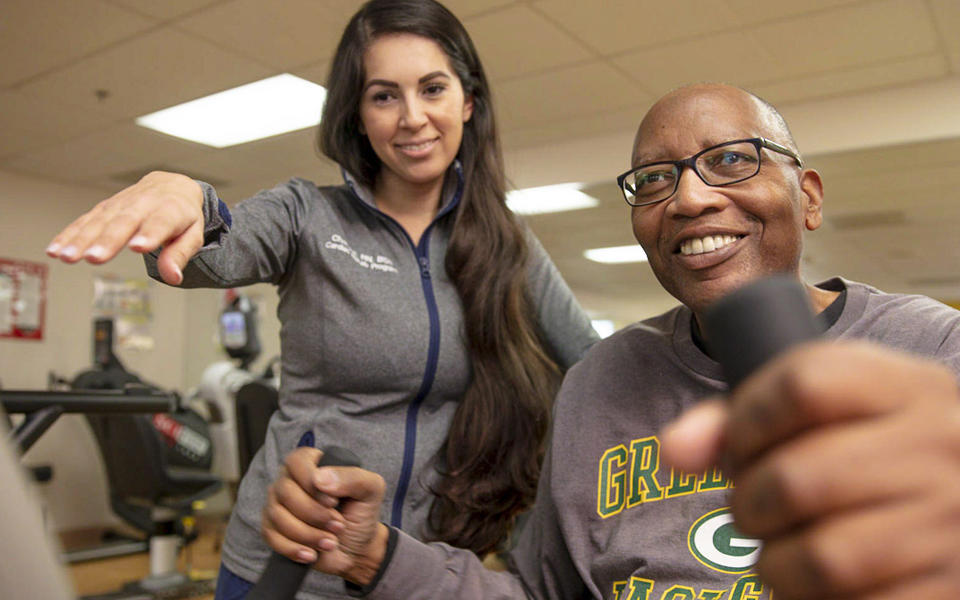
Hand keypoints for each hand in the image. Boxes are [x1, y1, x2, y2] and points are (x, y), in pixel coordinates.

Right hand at [45, 171, 203, 284]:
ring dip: (81, 239)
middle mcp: (143, 204)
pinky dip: (69, 234)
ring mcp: (120, 205)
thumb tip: (173, 277)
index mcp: (170, 210)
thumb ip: (181, 254)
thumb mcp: (193, 234)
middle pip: (124, 222)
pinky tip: (55, 250)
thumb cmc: (184, 215)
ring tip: (67, 257)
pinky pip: (85, 220)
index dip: (150, 234)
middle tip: (94, 258)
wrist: (170, 185)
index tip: (139, 247)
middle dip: (108, 240)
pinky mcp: (105, 208)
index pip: (160, 222)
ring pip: (99, 221)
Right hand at [262, 447, 388, 584]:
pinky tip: (312, 554)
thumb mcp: (370, 490)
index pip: (297, 462)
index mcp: (312, 464)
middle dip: (315, 514)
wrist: (357, 549)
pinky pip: (272, 537)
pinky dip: (294, 549)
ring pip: (278, 516)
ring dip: (308, 534)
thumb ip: (352, 477)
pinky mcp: (273, 529)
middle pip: (285, 491)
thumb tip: (319, 478)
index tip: (334, 502)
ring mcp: (278, 505)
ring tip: (330, 541)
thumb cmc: (361, 514)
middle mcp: (290, 480)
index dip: (312, 483)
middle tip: (338, 525)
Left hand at [661, 341, 959, 598]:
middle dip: (748, 501)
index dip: (745, 419)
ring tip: (782, 548)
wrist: (958, 500)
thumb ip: (737, 420)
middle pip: (794, 477)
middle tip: (754, 506)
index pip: (801, 384)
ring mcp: (951, 522)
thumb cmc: (867, 450)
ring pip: (821, 557)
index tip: (741, 443)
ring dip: (776, 563)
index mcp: (907, 386)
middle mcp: (941, 446)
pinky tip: (819, 581)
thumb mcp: (822, 412)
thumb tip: (673, 451)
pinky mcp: (949, 588)